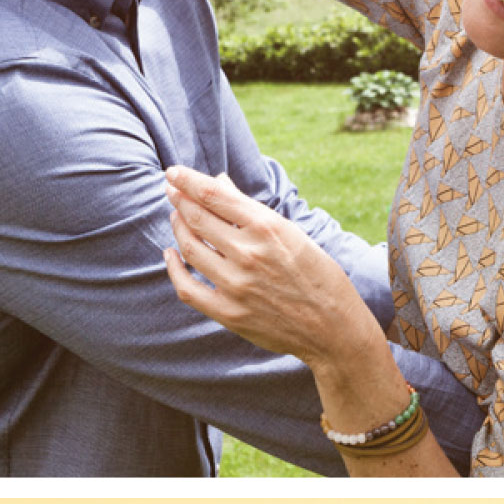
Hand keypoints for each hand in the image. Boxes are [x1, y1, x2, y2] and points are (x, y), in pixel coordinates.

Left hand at [164, 166, 381, 378]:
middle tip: (171, 191)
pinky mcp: (229, 313)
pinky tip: (171, 255)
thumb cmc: (318, 276)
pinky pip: (187, 287)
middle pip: (197, 218)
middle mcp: (249, 254)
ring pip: (189, 248)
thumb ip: (251, 211)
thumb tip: (219, 183)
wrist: (333, 330)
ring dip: (178, 228)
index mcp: (268, 228)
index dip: (188, 181)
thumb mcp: (292, 234)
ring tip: (176, 217)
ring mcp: (236, 285)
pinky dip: (173, 268)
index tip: (173, 173)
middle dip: (180, 200)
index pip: (214, 195)